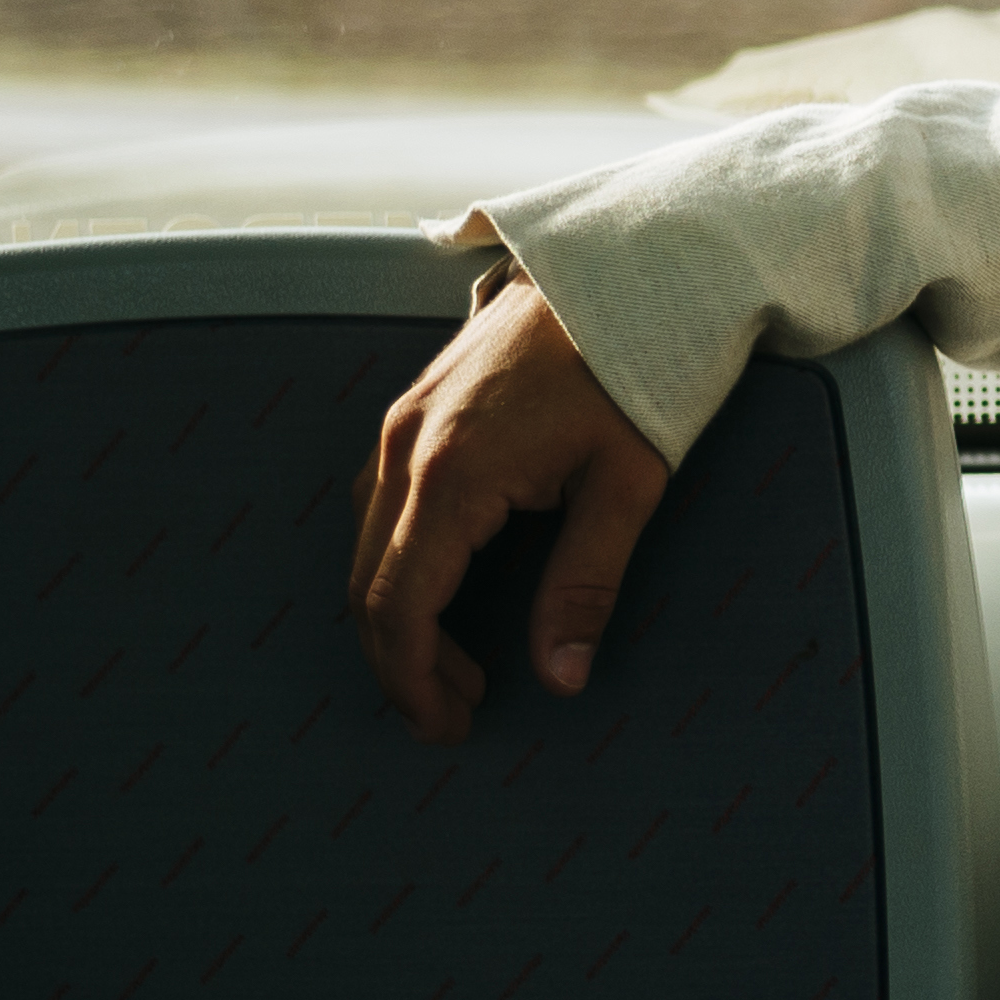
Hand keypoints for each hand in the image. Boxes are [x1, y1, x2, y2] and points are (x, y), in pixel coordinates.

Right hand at [350, 269, 668, 741]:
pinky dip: (398, 566)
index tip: (448, 728)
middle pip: (368, 587)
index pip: (399, 607)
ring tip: (462, 669)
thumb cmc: (633, 370)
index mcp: (452, 474)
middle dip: (403, 664)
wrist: (620, 271)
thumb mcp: (626, 485)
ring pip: (365, 548)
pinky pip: (378, 507)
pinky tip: (446, 594)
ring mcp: (401, 424)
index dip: (414, 681)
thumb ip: (585, 586)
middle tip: (457, 714)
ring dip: (399, 617)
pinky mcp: (413, 412)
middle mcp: (406, 448)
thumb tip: (561, 676)